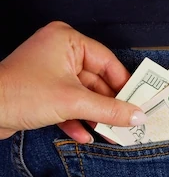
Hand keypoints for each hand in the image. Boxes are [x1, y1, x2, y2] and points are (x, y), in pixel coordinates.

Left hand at [0, 21, 145, 141]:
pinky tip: (85, 136)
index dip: (124, 84)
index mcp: (68, 41)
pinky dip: (77, 119)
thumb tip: (138, 116)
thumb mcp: (74, 102)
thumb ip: (110, 109)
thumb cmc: (22, 94)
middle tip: (128, 121)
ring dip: (95, 115)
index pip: (107, 61)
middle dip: (108, 105)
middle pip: (97, 79)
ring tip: (110, 133)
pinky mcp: (42, 90)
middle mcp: (60, 51)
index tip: (139, 102)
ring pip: (84, 94)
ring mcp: (50, 71)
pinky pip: (69, 103)